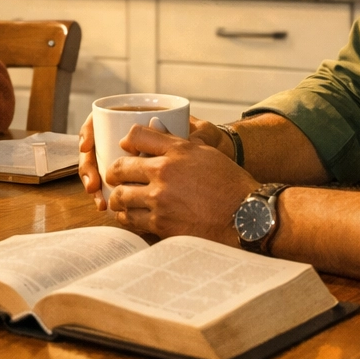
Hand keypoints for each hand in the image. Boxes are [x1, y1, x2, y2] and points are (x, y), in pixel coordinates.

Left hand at [105, 123, 258, 245]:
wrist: (246, 217)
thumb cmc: (230, 184)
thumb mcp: (206, 153)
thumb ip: (178, 145)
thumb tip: (154, 136)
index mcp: (177, 151)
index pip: (137, 135)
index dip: (127, 141)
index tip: (125, 149)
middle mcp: (164, 172)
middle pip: (120, 167)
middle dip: (113, 173)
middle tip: (114, 177)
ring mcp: (160, 199)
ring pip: (121, 196)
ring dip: (118, 197)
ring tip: (120, 199)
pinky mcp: (161, 223)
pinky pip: (130, 219)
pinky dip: (126, 217)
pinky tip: (130, 215)